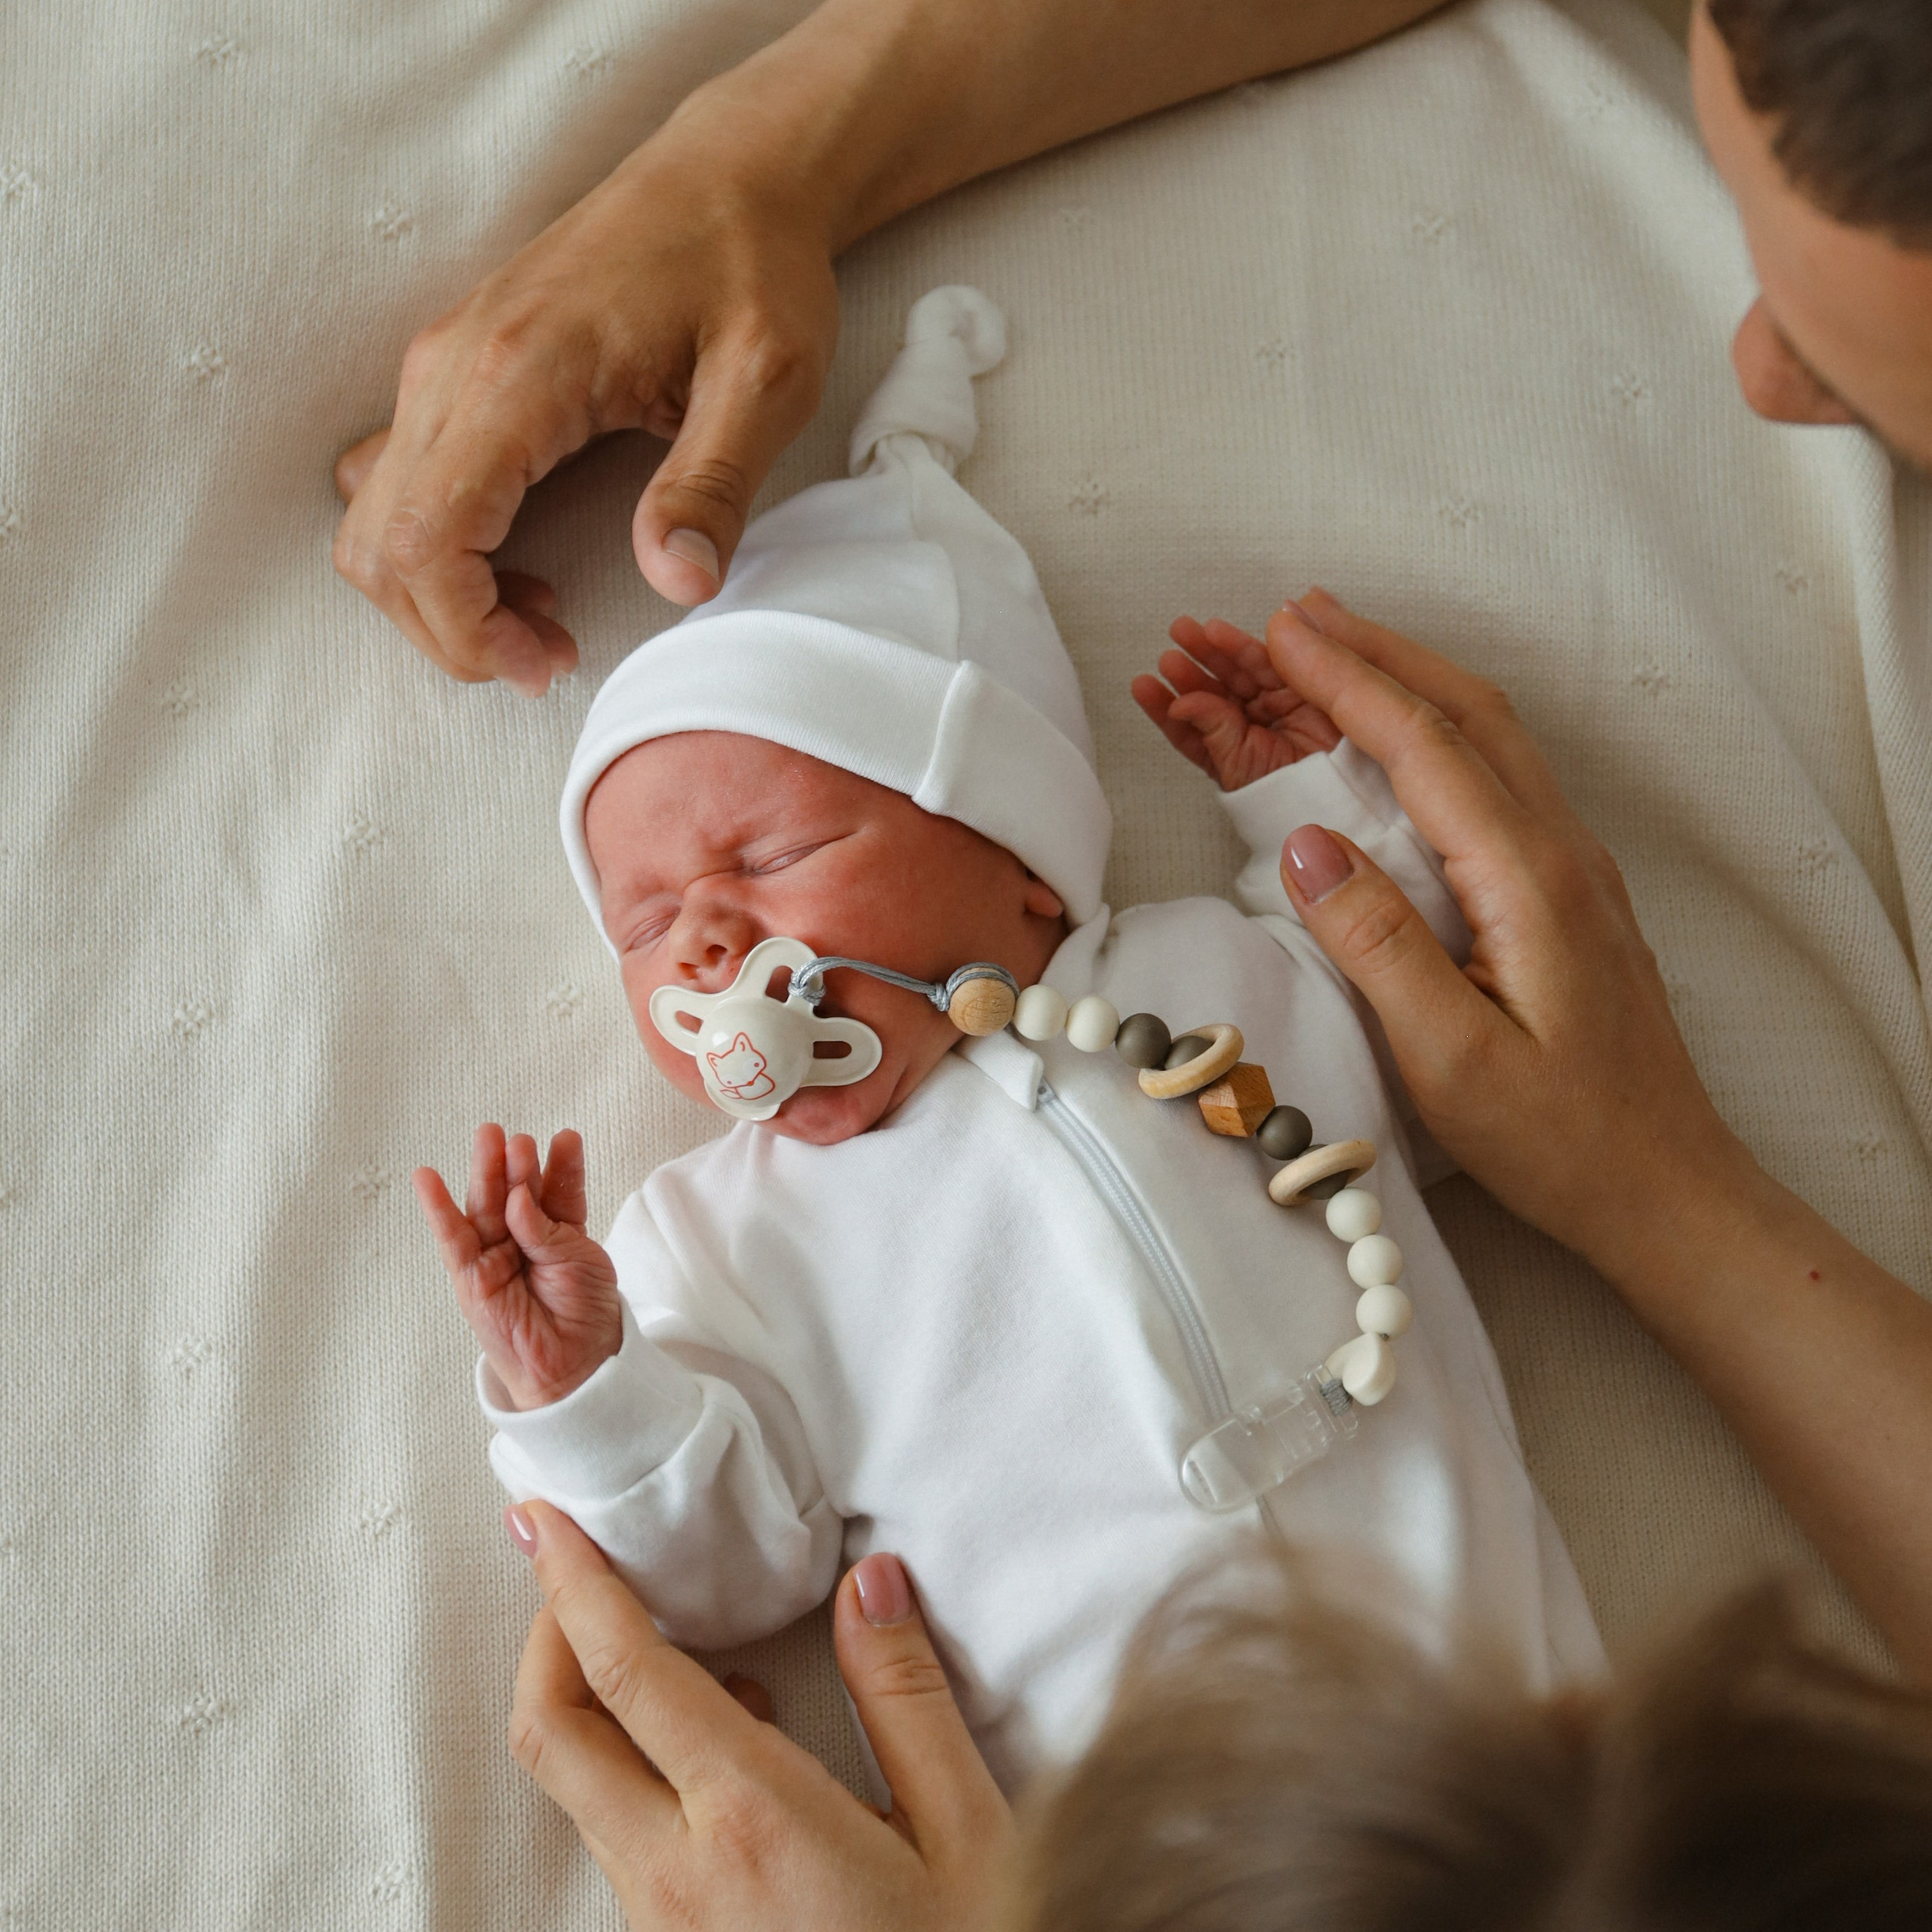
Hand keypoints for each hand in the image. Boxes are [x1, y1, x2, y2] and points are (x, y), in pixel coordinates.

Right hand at [331, 123, 839, 693]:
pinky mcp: (457, 367)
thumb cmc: (754, 269)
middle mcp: (455, 365)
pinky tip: (521, 557)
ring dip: (436, 591)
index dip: (465, 629)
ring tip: (541, 612)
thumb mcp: (767, 381)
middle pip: (378, 543)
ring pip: (374, 517)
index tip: (546, 662)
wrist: (732, 175)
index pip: (426, 537)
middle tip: (550, 655)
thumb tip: (677, 583)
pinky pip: (397, 478)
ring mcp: (445, 362)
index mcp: (519, 373)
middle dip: (450, 629)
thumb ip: (714, 486)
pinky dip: (434, 543)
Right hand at [415, 1125, 621, 1408]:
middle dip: (515, 1163)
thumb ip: (548, 1228)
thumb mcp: (581, 1260)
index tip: (565, 1138)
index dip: (561, 1165)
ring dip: (486, 1172)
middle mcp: (524, 1239)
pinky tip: (425, 1178)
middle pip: (517, 1193)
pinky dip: (438, 1208)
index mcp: (559, 1232)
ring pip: (487, 1207)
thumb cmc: (585, 1312)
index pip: (558, 1191)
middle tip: (513, 1136)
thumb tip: (517, 1198)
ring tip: (488, 1137)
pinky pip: (452, 1238)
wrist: (575, 1365)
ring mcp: (495, 1256)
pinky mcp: (470, 1277)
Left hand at [508, 1502, 1011, 1931]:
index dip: (571, 1584)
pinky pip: (621, 1837)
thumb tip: (869, 1580)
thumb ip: (907, 1692)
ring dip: (599, 1700)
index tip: (540, 1518)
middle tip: (588, 1566)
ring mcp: (665, 1924)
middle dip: (548, 1633)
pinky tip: (732, 1739)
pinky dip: (640, 1763)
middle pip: (554, 1733)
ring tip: (693, 1647)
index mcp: (750, 1821)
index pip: (624, 1675)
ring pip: (581, 1789)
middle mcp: (678, 1875)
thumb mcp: (965, 1830)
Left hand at [1131, 615, 1341, 789]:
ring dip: (1211, 651)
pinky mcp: (1299, 689)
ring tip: (1188, 633)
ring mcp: (1273, 706)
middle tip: (1168, 651)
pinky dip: (1244, 647)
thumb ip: (1212, 730)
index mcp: (1226, 751)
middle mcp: (1247, 726)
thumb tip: (1180, 703)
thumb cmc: (1288, 795)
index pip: (1190, 724)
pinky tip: (1219, 633)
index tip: (1142, 685)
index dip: (1165, 705)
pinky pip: (1268, 663)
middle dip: (1190, 669)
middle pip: (1213, 691)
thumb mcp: (1239, 766)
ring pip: (1237, 673)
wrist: (1336, 796)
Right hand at [1259, 590, 1746, 1286]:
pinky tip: (1391, 738)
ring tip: (1325, 652)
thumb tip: (1304, 847)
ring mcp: (1565, 866)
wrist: (1667, 1189)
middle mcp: (1556, 851)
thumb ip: (1379, 946)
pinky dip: (1428, 733)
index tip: (1280, 630)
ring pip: (1480, 736)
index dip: (1348, 680)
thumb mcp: (1452, 1061)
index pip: (1426, 746)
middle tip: (1288, 615)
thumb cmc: (1563, 1140)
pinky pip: (1487, 780)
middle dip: (1371, 652)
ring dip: (1402, 682)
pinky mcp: (1557, 893)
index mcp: (1529, 879)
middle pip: (1461, 711)